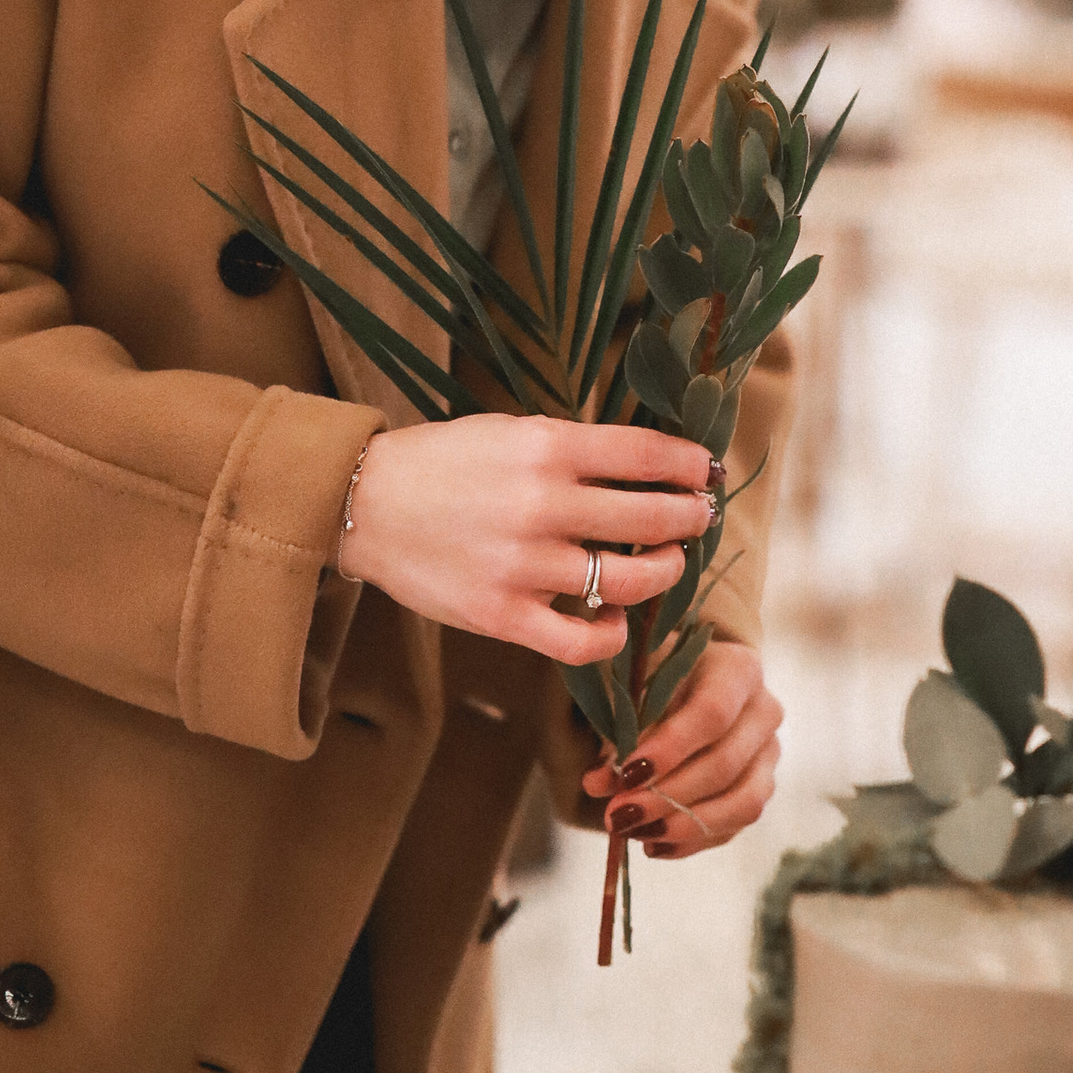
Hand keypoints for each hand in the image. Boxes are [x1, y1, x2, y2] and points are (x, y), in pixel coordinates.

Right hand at [338, 416, 715, 664]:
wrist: (365, 504)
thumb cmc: (444, 463)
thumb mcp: (510, 432)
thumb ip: (574, 448)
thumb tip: (649, 462)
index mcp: (544, 447)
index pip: (645, 455)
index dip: (689, 465)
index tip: (707, 471)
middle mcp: (539, 505)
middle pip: (650, 519)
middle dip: (689, 518)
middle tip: (698, 517)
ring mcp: (522, 566)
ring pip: (629, 581)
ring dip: (663, 572)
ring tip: (667, 563)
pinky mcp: (501, 616)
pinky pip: (581, 641)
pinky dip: (612, 635)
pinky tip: (616, 620)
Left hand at [586, 639, 782, 860]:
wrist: (689, 685)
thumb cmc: (659, 680)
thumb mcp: (636, 689)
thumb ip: (618, 731)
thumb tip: (599, 782)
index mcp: (737, 670)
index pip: (712, 713)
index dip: (671, 748)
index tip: (626, 774)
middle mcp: (764, 712)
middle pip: (725, 764)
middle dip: (668, 796)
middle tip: (618, 815)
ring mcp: (769, 755)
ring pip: (743, 803)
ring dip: (685, 826)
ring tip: (635, 834)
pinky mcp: (761, 789)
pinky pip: (735, 826)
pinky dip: (692, 841)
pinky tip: (653, 844)